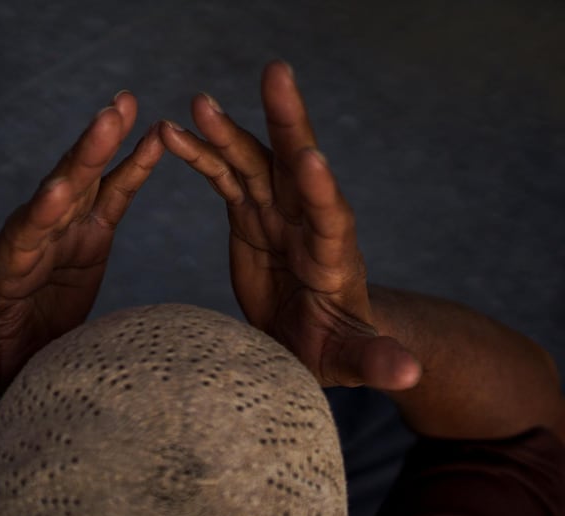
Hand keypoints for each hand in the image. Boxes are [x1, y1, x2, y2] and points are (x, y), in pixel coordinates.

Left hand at [0, 91, 163, 392]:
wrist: (2, 340)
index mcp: (9, 268)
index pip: (24, 236)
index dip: (42, 214)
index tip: (60, 189)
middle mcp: (37, 238)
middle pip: (60, 191)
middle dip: (83, 156)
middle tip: (108, 116)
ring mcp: (65, 232)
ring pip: (87, 181)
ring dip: (104, 143)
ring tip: (126, 103)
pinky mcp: (89, 236)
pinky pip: (114, 196)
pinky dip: (134, 167)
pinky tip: (155, 137)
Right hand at [159, 62, 419, 389]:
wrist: (309, 335)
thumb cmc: (334, 348)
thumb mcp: (352, 360)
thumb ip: (377, 362)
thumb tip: (409, 377)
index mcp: (332, 254)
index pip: (330, 216)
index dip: (319, 189)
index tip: (308, 158)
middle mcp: (305, 221)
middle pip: (296, 165)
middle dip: (287, 121)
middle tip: (277, 74)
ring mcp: (276, 213)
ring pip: (253, 162)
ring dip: (227, 132)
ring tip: (197, 104)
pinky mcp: (250, 214)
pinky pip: (223, 177)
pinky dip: (200, 155)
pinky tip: (171, 133)